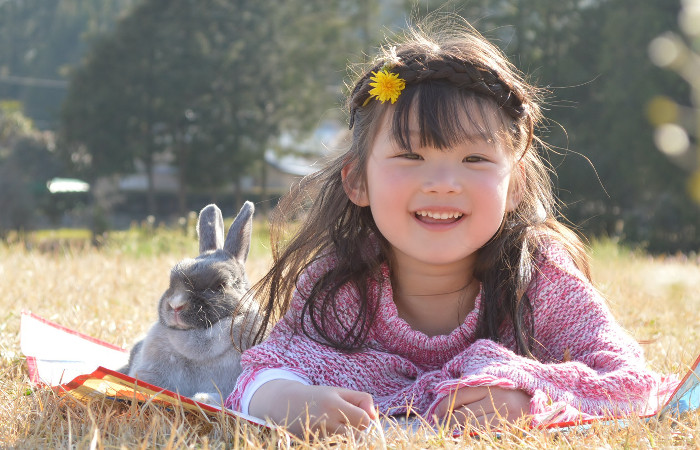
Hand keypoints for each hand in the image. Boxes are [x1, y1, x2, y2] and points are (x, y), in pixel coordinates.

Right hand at [249, 380, 376, 435]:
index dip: (365, 418)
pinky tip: (330, 433)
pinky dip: (338, 442)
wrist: (285, 405)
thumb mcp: (339, 392)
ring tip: (338, 426)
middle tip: (350, 422)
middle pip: (358, 436)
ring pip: (348, 444)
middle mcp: (326, 422)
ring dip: (348, 437)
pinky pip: (336, 446)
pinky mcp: (314, 444)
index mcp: (334, 405)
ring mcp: (320, 436)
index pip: (364, 420)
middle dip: (359, 431)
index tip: (358, 414)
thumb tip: (374, 416)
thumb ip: (361, 399)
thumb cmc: (318, 397)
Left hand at [432, 385, 530, 429]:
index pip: (460, 394)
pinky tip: (467, 435)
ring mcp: (506, 416)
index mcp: (492, 383)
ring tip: (451, 431)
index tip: (436, 412)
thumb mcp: (496, 381)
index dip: (444, 405)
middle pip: (464, 413)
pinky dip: (473, 435)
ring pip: (473, 427)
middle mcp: (498, 398)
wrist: (543, 399)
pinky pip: (486, 435)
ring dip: (458, 430)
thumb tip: (448, 397)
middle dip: (449, 421)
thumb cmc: (515, 388)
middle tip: (440, 424)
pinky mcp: (512, 429)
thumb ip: (476, 386)